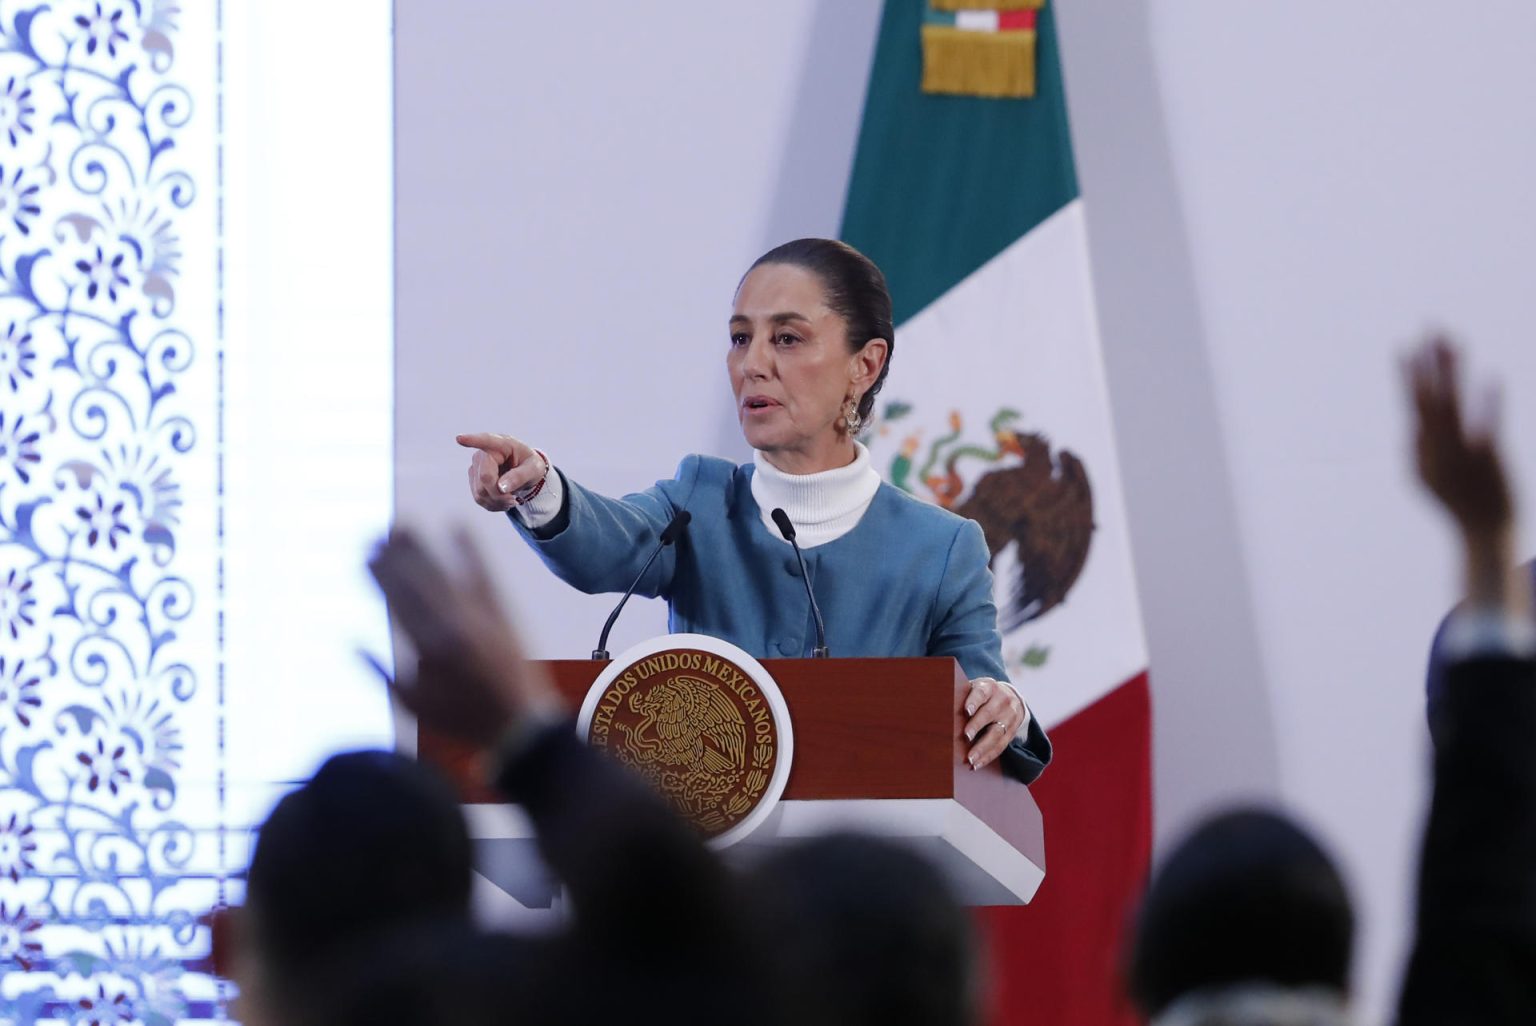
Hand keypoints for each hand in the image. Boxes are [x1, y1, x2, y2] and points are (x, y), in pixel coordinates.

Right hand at [367, 527, 561, 747]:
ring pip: (444, 573)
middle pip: (417, 582)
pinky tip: (458, 526)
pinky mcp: (502, 612)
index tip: (364, 556)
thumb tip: (350, 641)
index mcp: (426, 648)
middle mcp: (451, 626)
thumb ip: (379, 672)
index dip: (379, 576)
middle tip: (377, 532)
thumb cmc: (461, 719)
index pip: (396, 602)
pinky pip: (483, 574)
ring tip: (404, 526)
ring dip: (423, 547)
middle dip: (395, 556)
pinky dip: (470, 550)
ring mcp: (479, 616)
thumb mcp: (411, 705)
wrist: (518, 724)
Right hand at [458, 432, 547, 512]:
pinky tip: (503, 501)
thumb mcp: (534, 470)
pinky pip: (479, 498)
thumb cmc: (530, 465)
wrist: (525, 472)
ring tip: (511, 500)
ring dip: (497, 502)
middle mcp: (483, 453)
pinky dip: (493, 504)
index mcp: (502, 444)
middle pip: (484, 479)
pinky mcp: (473, 479)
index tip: (459, 438)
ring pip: (480, 492)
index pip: (486, 441)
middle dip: (499, 495)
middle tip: (514, 500)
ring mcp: (476, 466)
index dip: (472, 440)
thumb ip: (519, 476)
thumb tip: (501, 488)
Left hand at [963, 676, 1026, 770]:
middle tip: (966, 736)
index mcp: (989, 687)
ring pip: (996, 733)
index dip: (974, 702)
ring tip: (970, 758)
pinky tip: (977, 764)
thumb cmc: (983, 695)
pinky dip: (988, 756)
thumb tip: (939, 706)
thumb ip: (962, 695)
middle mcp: (1002, 700)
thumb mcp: (976, 688)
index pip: (981, 693)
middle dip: (977, 726)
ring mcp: (1009, 716)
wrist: (1012, 697)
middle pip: (989, 714)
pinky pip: (1001, 746)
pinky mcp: (1012, 732)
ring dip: (982, 748)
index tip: (966, 711)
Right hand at [1407, 337, 1513, 539]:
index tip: (1406, 347)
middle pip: (1427, 398)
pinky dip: (1489, 402)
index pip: (1415, 405)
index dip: (1410, 375)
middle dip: (1424, 364)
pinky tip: (1492, 377)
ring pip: (1451, 404)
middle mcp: (1435, 448)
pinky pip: (1486, 424)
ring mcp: (1459, 452)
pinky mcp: (1487, 457)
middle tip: (1425, 331)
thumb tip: (1410, 429)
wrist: (1484, 532)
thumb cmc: (1457, 506)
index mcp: (1421, 451)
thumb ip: (1417, 452)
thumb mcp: (1427, 479)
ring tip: (1450, 342)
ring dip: (1450, 372)